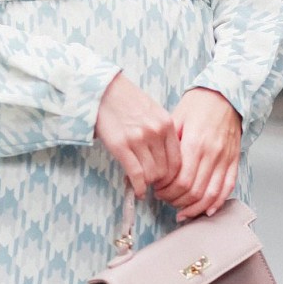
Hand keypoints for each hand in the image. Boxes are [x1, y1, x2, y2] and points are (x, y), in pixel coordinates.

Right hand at [95, 71, 181, 198]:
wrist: (104, 91)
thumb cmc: (128, 103)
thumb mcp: (154, 113)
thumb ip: (162, 133)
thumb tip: (164, 161)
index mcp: (166, 124)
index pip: (178, 160)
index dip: (173, 177)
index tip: (166, 181)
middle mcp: (156, 132)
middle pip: (166, 171)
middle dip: (160, 182)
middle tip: (153, 185)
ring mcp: (139, 140)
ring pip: (152, 175)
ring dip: (148, 184)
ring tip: (143, 184)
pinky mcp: (121, 146)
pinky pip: (136, 175)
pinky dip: (138, 188)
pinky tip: (138, 191)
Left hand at [152, 87, 242, 219]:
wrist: (226, 94)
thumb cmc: (198, 105)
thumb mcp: (176, 119)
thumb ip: (167, 145)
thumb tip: (152, 167)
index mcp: (195, 144)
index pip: (181, 181)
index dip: (167, 191)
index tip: (157, 190)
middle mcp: (212, 154)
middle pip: (194, 192)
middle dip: (176, 201)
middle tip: (165, 199)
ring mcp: (225, 159)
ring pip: (210, 195)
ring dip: (194, 207)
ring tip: (181, 210)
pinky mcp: (233, 161)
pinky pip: (227, 188)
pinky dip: (216, 203)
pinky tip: (205, 211)